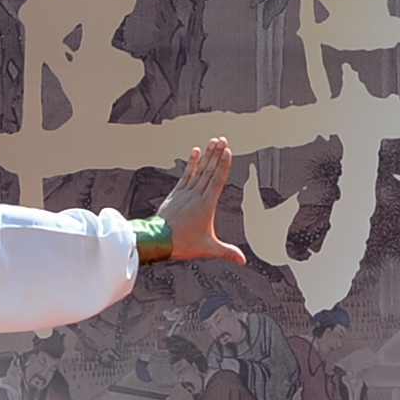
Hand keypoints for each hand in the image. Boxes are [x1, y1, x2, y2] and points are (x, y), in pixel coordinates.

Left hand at [160, 135, 239, 263]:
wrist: (157, 240)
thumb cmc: (182, 244)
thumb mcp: (207, 248)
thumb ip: (226, 252)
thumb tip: (243, 261)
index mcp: (206, 205)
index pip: (217, 180)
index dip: (223, 165)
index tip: (228, 151)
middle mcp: (196, 195)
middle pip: (209, 171)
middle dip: (217, 154)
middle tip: (223, 139)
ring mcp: (185, 193)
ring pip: (199, 170)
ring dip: (207, 155)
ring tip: (213, 141)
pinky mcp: (176, 194)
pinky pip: (186, 175)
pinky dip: (191, 163)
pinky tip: (195, 151)